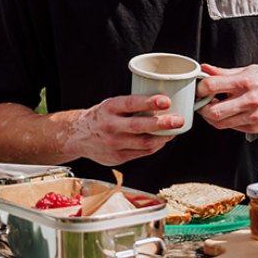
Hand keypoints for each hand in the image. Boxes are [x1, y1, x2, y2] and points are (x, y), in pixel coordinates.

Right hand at [70, 94, 184, 164]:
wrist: (78, 136)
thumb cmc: (101, 117)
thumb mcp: (111, 104)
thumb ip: (132, 105)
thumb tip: (163, 102)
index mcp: (109, 108)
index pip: (130, 103)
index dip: (149, 102)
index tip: (166, 100)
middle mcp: (110, 126)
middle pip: (139, 126)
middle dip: (162, 123)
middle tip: (179, 119)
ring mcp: (114, 144)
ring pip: (144, 142)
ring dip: (164, 137)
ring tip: (176, 130)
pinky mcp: (118, 157)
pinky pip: (142, 152)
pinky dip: (156, 145)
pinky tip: (163, 139)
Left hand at [196, 63, 257, 134]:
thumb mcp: (247, 70)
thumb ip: (223, 72)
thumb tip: (205, 69)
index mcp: (245, 82)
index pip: (212, 86)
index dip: (200, 88)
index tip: (199, 89)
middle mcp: (249, 100)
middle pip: (214, 111)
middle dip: (202, 108)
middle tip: (202, 103)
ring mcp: (252, 116)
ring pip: (220, 123)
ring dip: (211, 117)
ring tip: (213, 108)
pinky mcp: (254, 127)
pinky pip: (231, 127)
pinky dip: (225, 121)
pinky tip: (227, 113)